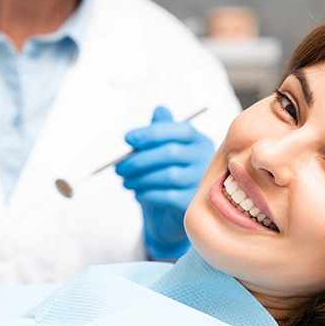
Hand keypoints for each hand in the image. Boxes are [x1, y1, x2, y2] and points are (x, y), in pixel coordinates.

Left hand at [115, 107, 213, 260]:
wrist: (169, 215)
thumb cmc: (166, 178)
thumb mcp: (161, 152)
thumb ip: (161, 130)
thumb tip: (160, 110)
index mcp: (198, 141)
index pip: (179, 130)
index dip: (152, 133)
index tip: (128, 139)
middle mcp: (205, 159)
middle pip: (171, 153)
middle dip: (140, 159)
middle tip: (119, 167)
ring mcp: (202, 183)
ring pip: (168, 175)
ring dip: (140, 178)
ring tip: (126, 182)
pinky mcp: (193, 203)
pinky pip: (168, 196)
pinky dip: (148, 194)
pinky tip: (139, 193)